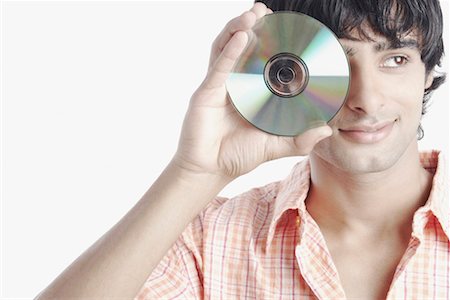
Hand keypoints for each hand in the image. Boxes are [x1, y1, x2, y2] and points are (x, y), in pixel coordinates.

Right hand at [173, 2, 331, 179]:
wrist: (210, 170)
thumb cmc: (238, 156)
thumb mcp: (275, 146)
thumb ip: (299, 140)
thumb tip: (326, 130)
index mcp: (249, 92)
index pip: (260, 60)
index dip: (270, 42)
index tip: (285, 27)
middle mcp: (233, 84)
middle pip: (241, 47)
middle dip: (254, 25)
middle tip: (267, 10)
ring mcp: (218, 86)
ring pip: (226, 48)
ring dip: (239, 28)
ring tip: (255, 14)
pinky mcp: (206, 93)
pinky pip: (219, 67)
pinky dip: (230, 50)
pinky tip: (243, 36)